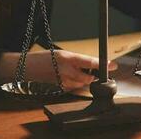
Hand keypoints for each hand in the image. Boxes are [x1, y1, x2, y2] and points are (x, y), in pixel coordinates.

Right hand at [0, 50, 117, 90]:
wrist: (28, 67)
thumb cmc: (44, 58)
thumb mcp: (62, 53)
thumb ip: (77, 60)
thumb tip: (92, 64)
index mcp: (68, 57)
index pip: (90, 61)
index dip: (103, 64)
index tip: (113, 65)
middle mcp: (67, 70)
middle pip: (89, 76)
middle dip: (93, 74)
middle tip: (95, 70)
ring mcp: (63, 80)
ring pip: (82, 83)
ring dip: (84, 78)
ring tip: (74, 70)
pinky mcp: (61, 87)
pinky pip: (74, 87)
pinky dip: (76, 83)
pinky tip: (68, 76)